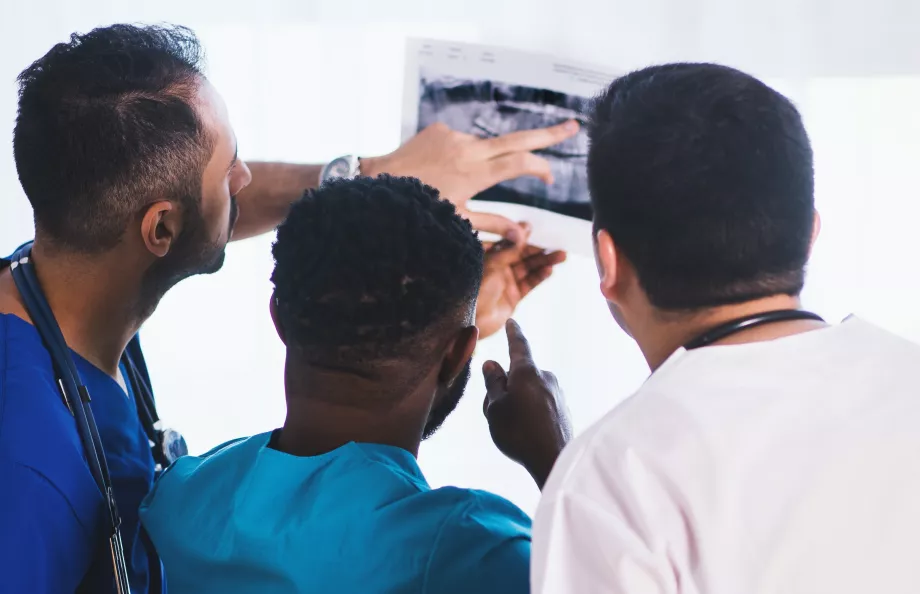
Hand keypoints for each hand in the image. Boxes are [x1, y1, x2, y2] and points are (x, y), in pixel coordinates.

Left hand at [363, 120, 579, 241]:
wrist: (378, 181)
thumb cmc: (418, 208)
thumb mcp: (457, 221)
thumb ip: (493, 224)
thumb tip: (524, 235)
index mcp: (474, 173)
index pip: (519, 163)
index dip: (540, 167)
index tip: (550, 177)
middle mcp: (468, 150)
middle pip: (517, 138)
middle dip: (548, 134)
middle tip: (574, 126)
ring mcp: (454, 136)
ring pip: (485, 146)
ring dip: (485, 161)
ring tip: (454, 184)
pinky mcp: (440, 129)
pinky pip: (462, 142)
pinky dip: (463, 156)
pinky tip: (442, 173)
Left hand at [476, 235, 566, 338]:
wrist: (469, 320)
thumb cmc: (473, 289)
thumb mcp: (492, 264)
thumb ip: (510, 248)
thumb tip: (525, 229)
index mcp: (488, 257)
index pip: (509, 242)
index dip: (522, 236)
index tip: (535, 228)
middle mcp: (498, 268)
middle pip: (522, 255)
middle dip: (539, 250)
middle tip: (556, 245)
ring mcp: (506, 282)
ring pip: (529, 268)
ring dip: (545, 262)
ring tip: (561, 256)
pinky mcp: (513, 296)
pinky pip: (529, 284)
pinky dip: (539, 277)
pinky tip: (549, 270)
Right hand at [483, 320, 572, 489]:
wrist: (554, 460)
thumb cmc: (518, 432)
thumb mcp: (495, 407)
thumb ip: (493, 383)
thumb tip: (492, 363)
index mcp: (527, 372)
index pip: (518, 346)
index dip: (513, 334)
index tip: (512, 322)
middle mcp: (546, 377)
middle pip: (520, 375)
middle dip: (506, 387)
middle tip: (493, 411)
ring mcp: (557, 394)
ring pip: (529, 391)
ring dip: (518, 402)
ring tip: (509, 428)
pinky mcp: (563, 410)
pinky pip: (541, 404)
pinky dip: (531, 412)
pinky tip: (527, 434)